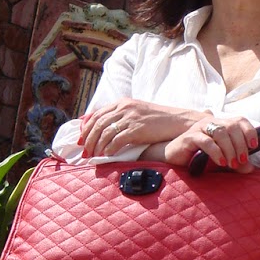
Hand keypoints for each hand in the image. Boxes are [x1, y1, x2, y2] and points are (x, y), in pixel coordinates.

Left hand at [78, 100, 206, 156]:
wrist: (178, 121)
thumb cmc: (158, 120)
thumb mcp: (137, 112)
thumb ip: (122, 117)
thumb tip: (106, 130)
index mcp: (122, 103)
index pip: (97, 115)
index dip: (86, 129)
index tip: (81, 140)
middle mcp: (124, 108)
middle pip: (98, 124)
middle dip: (88, 139)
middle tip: (85, 152)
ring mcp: (130, 118)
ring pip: (104, 133)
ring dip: (97, 146)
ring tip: (94, 156)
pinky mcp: (137, 129)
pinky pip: (117, 140)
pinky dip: (109, 149)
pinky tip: (106, 156)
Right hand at [164, 115, 259, 170]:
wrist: (174, 158)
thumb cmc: (198, 157)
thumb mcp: (221, 159)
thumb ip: (236, 162)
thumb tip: (250, 169)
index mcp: (221, 125)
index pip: (240, 120)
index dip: (249, 131)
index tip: (254, 146)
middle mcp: (211, 123)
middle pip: (232, 126)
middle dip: (240, 144)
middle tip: (242, 160)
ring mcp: (200, 128)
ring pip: (220, 132)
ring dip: (230, 149)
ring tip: (232, 163)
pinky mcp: (190, 137)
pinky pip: (206, 141)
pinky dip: (216, 152)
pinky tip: (221, 162)